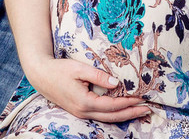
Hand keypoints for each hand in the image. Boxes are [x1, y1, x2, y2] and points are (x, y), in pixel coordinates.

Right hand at [27, 57, 149, 122]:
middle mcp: (84, 111)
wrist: (41, 76)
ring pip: (107, 119)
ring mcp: (81, 113)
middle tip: (147, 109)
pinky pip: (100, 116)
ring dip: (124, 115)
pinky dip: (114, 114)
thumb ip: (98, 76)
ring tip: (139, 111)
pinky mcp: (80, 111)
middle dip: (131, 113)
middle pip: (112, 117)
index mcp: (84, 102)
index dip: (128, 102)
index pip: (112, 105)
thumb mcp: (79, 68)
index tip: (142, 98)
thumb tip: (116, 83)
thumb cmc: (59, 70)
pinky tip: (121, 109)